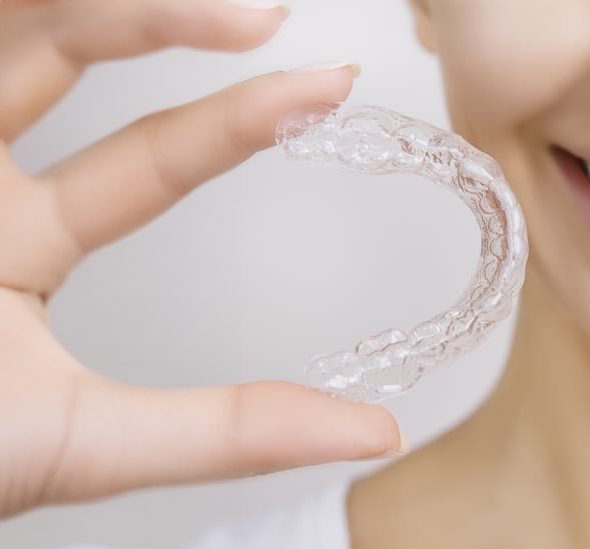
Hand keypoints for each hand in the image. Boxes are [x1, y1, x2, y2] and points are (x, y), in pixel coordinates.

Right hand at [0, 0, 399, 518]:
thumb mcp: (80, 439)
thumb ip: (225, 429)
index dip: (238, 118)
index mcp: (16, 239)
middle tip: (256, 10)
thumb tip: (376, 429)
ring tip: (213, 4)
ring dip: (88, 1)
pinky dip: (13, 8)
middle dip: (152, 14)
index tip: (332, 88)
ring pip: (2, 23)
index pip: (144, 158)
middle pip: (57, 45)